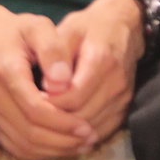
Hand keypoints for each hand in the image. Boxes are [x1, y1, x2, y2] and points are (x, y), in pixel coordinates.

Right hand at [0, 3, 98, 159]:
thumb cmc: (16, 30)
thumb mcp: (38, 27)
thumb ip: (53, 50)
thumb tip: (64, 82)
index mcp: (6, 72)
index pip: (35, 109)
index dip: (63, 123)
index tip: (87, 126)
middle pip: (29, 132)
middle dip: (62, 140)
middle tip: (89, 139)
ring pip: (21, 144)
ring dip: (52, 150)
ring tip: (80, 145)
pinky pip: (13, 145)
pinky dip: (37, 152)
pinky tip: (59, 146)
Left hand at [43, 0, 145, 146]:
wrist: (121, 27)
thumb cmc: (88, 28)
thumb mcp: (68, 30)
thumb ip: (56, 56)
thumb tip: (47, 88)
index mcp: (101, 60)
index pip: (73, 97)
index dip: (50, 104)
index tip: (33, 98)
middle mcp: (116, 82)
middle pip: (82, 116)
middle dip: (57, 119)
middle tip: (36, 114)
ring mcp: (123, 97)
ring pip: (91, 127)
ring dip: (68, 130)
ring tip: (47, 120)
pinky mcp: (125, 107)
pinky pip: (102, 130)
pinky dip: (83, 133)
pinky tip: (66, 125)